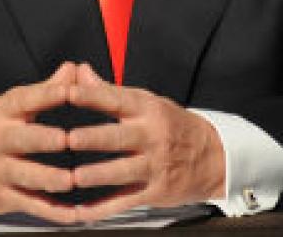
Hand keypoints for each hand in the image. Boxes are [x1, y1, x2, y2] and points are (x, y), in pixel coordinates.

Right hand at [0, 62, 78, 222]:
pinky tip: (74, 212)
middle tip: (66, 139)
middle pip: (23, 139)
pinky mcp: (4, 197)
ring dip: (50, 179)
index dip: (48, 94)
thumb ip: (46, 89)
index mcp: (2, 112)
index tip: (70, 91)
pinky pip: (32, 205)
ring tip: (72, 180)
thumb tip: (75, 69)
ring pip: (27, 176)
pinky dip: (54, 212)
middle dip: (44, 140)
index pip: (25, 100)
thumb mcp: (12, 106)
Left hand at [66, 62, 224, 221]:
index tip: (69, 92)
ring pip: (123, 171)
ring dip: (99, 175)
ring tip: (76, 177)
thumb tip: (79, 71)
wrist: (213, 156)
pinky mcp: (156, 191)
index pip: (117, 100)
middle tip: (69, 139)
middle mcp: (152, 136)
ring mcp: (155, 165)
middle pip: (120, 138)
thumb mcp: (147, 102)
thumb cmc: (172, 125)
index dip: (93, 96)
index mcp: (148, 110)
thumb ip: (109, 91)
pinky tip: (83, 211)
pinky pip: (126, 201)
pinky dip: (104, 209)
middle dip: (94, 138)